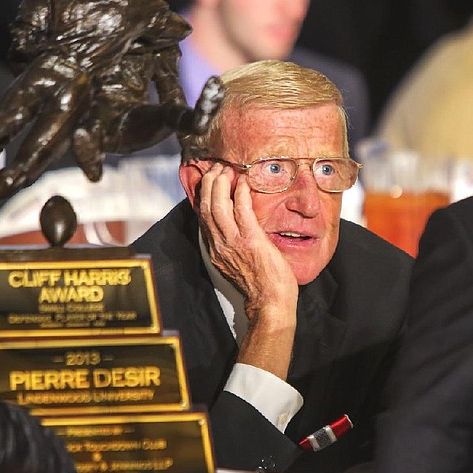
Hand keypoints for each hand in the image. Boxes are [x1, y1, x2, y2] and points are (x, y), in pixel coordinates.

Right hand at [198, 163, 298, 377]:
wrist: (270, 302)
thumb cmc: (259, 285)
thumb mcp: (236, 264)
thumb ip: (232, 245)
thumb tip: (236, 227)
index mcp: (215, 250)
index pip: (202, 217)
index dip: (203, 196)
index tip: (209, 181)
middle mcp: (219, 244)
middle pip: (205, 207)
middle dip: (209, 184)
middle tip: (216, 169)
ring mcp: (232, 241)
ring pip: (217, 205)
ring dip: (221, 184)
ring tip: (226, 170)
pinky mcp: (250, 239)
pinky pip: (241, 209)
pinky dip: (240, 193)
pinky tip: (244, 183)